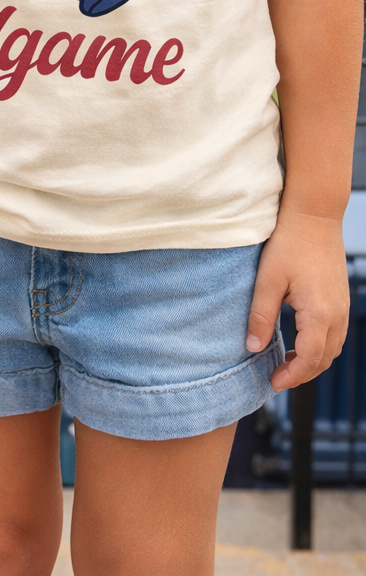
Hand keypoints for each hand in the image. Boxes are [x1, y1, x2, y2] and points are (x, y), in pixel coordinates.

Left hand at [246, 208, 349, 390]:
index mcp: (319, 314)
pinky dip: (320, 345)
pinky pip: (336, 333)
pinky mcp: (342, 298)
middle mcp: (337, 314)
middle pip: (324, 359)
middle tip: (277, 376)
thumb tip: (253, 348)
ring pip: (333, 348)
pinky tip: (301, 340)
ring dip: (312, 361)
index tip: (272, 382)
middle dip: (302, 373)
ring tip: (286, 362)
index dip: (291, 376)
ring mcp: (343, 306)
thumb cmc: (289, 243)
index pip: (309, 360)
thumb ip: (260, 316)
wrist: (314, 214)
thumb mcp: (267, 280)